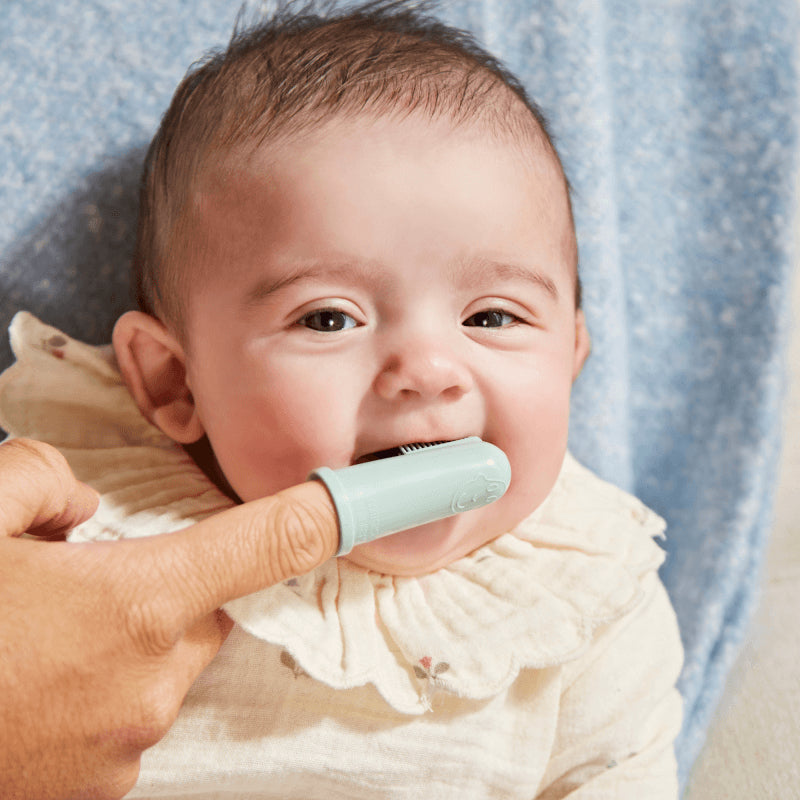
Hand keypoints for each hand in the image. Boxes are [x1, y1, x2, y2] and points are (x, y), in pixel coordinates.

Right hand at [0, 438, 337, 799]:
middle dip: (165, 593)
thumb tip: (80, 510)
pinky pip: (124, 722)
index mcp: (135, 604)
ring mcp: (123, 752)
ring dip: (122, 649)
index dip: (316, 519)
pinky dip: (95, 700)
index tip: (356, 503)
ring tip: (32, 648)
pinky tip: (26, 691)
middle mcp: (150, 684)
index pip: (259, 548)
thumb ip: (41, 485)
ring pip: (161, 670)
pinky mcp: (94, 797)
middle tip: (78, 591)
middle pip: (204, 616)